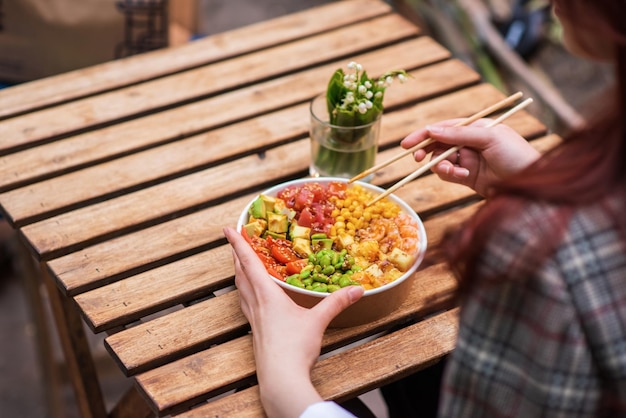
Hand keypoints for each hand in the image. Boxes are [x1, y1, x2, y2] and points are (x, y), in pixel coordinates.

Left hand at [223, 227, 363, 417]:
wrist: (280, 378)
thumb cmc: (294, 348)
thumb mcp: (318, 321)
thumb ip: (337, 303)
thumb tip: (358, 290)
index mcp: (266, 294)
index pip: (249, 262)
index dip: (238, 243)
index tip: (227, 229)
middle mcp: (255, 303)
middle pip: (240, 273)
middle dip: (237, 254)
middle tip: (235, 240)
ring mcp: (253, 318)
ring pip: (240, 288)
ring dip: (238, 272)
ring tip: (240, 263)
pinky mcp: (255, 330)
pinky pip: (245, 302)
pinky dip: (245, 291)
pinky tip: (251, 296)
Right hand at [401, 119, 539, 195]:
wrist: (531, 185)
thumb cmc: (516, 155)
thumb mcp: (489, 138)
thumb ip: (459, 134)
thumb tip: (431, 130)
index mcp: (475, 128)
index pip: (444, 127)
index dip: (424, 134)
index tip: (408, 143)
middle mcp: (469, 143)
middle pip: (438, 144)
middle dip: (426, 151)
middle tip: (416, 159)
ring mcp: (468, 160)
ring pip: (441, 161)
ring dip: (440, 165)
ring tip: (452, 171)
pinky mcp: (468, 178)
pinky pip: (449, 174)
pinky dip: (449, 175)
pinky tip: (461, 176)